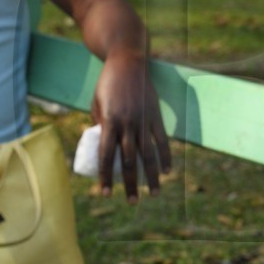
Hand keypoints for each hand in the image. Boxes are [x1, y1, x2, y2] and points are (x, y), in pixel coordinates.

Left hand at [90, 50, 171, 201]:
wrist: (127, 61)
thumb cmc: (107, 83)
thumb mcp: (96, 103)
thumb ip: (100, 124)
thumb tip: (105, 145)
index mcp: (108, 121)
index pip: (105, 156)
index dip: (105, 177)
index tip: (105, 194)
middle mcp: (127, 124)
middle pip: (128, 161)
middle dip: (129, 184)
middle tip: (130, 201)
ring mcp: (143, 120)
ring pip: (147, 155)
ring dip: (150, 177)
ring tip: (152, 194)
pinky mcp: (156, 116)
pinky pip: (162, 141)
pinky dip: (165, 157)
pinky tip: (166, 172)